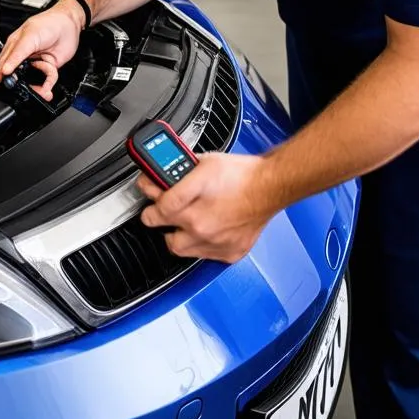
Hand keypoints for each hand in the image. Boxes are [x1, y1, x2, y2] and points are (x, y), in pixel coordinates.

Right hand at [0, 0, 85, 100]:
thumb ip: (16, 54)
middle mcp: (24, 57)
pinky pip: (47, 80)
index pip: (3, 64)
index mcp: (14, 47)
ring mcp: (37, 63)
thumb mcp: (28, 37)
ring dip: (39, 87)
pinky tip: (49, 85)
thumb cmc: (47, 23)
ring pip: (33, 82)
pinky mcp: (49, 69)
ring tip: (44, 90)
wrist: (70, 23)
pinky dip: (49, 82)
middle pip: (18, 77)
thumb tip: (4, 68)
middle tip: (26, 92)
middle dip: (22, 87)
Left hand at [136, 153, 275, 263]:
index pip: (156, 209)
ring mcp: (215, 243)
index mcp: (191, 203)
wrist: (270, 186)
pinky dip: (201, 245)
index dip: (148, 198)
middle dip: (159, 221)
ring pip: (180, 249)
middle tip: (163, 211)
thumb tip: (159, 174)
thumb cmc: (240, 174)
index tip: (148, 193)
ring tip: (183, 222)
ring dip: (178, 236)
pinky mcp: (229, 253)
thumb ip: (177, 171)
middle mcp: (201, 227)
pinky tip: (205, 231)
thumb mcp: (202, 162)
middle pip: (163, 234)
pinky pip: (204, 256)